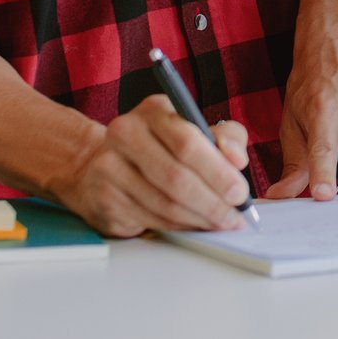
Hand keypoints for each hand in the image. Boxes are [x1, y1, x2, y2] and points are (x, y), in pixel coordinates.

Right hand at [50, 96, 249, 237]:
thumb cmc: (158, 147)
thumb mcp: (195, 130)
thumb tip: (237, 159)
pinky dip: (178, 227)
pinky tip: (193, 225)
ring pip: (164, 204)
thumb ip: (226, 139)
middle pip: (176, 178)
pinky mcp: (104, 200)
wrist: (97, 164)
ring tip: (219, 223)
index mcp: (152, 111)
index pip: (187, 142)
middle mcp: (125, 134)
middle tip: (234, 216)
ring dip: (198, 219)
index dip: (218, 172)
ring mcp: (109, 168)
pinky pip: (150, 220)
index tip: (239, 192)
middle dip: (212, 202)